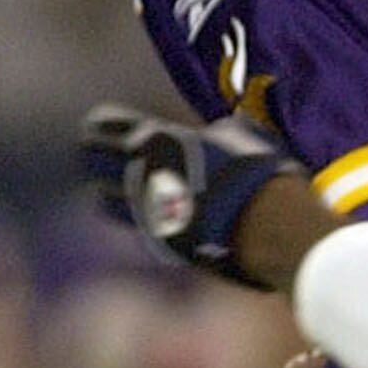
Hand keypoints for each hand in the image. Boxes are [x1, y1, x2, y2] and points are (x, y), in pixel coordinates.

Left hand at [81, 104, 303, 283]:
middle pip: (91, 162)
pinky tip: (157, 213)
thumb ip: (212, 131)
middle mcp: (141, 177)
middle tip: (100, 153)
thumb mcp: (238, 135)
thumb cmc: (260, 174)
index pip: (105, 125)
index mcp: (155, 141)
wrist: (275, 229)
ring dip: (110, 192)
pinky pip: (136, 226)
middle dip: (94, 156)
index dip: (101, 123)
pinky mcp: (161, 244)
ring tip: (123, 187)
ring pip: (103, 201)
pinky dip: (141, 219)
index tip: (102, 124)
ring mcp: (147, 215)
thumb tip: (216, 131)